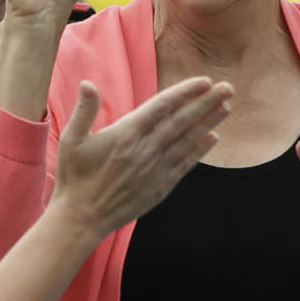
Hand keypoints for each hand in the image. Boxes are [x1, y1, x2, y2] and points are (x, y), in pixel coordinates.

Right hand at [50, 77, 231, 237]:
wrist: (82, 219)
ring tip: (226, 107)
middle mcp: (146, 150)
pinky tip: (213, 138)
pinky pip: (185, 165)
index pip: (162, 106)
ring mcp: (155, 169)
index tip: (203, 81)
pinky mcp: (160, 187)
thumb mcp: (72, 140)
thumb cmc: (75, 177)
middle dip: (206, 103)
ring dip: (209, 123)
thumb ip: (83, 110)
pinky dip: (200, 151)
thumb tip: (87, 83)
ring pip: (188, 141)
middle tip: (227, 88)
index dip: (185, 92)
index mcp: (126, 134)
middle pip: (182, 120)